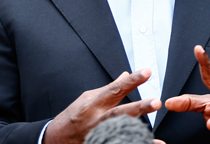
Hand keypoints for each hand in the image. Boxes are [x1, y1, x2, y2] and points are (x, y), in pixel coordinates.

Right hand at [43, 69, 162, 143]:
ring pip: (120, 133)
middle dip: (138, 107)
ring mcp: (96, 136)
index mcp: (93, 104)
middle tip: (156, 102)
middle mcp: (96, 120)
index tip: (147, 72)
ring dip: (137, 134)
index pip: (115, 89)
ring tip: (154, 138)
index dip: (131, 80)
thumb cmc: (72, 117)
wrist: (54, 140)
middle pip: (119, 112)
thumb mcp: (87, 98)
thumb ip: (109, 88)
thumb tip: (125, 75)